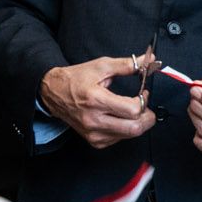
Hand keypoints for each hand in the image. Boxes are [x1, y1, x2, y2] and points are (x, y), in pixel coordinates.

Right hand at [40, 53, 157, 148]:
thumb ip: (127, 64)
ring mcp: (93, 133)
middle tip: (145, 107)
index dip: (144, 101)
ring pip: (129, 135)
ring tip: (132, 110)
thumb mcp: (101, 66)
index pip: (132, 110)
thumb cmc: (75, 79)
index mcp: (96, 100)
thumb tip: (148, 61)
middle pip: (134, 128)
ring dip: (137, 123)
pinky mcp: (94, 140)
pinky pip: (119, 139)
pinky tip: (120, 118)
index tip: (143, 93)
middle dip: (146, 117)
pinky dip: (125, 130)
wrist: (53, 93)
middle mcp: (94, 120)